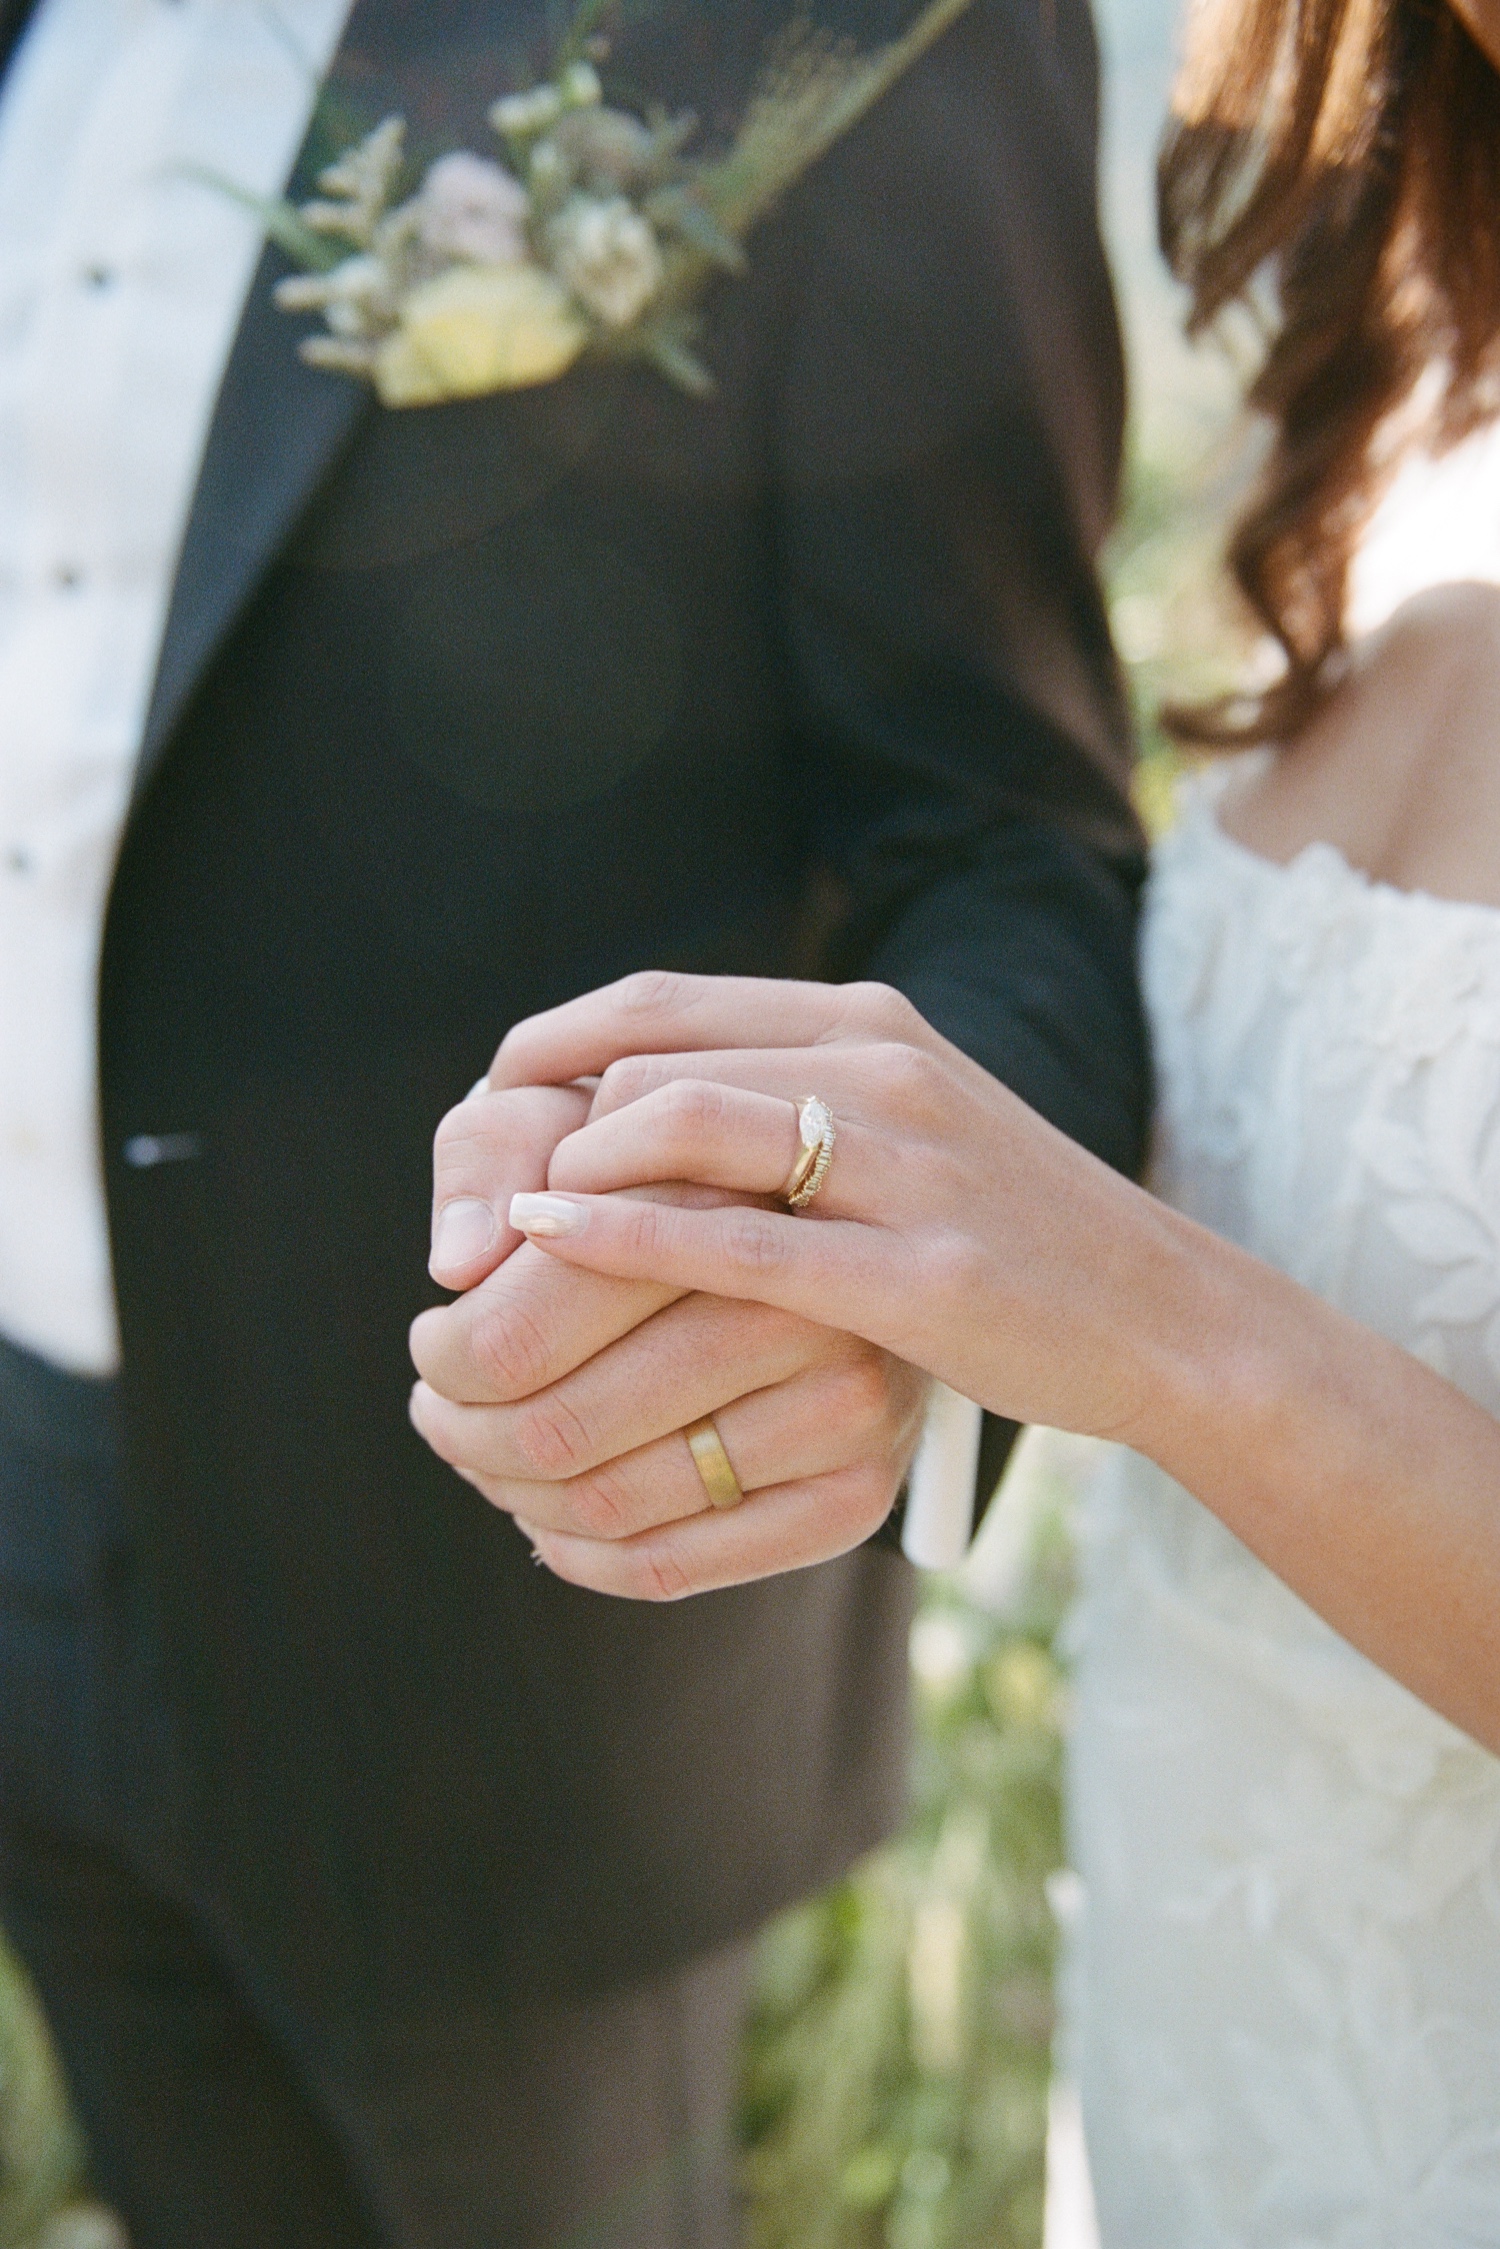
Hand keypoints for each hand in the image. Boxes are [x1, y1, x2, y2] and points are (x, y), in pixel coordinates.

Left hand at [410, 1074, 930, 1598]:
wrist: (849, 1226)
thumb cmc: (660, 1161)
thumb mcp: (571, 1107)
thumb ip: (496, 1151)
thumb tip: (458, 1264)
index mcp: (731, 1192)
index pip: (525, 1322)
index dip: (450, 1351)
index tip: (437, 1338)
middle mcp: (807, 1302)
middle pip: (558, 1424)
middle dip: (465, 1431)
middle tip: (440, 1405)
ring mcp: (847, 1406)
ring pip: (607, 1500)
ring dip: (510, 1493)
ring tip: (484, 1451)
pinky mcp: (858, 1495)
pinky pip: (674, 1566)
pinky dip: (578, 1554)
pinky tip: (545, 1515)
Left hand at [491, 970, 1184, 1446]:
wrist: (1164, 1314)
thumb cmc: (1009, 1231)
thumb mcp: (905, 1131)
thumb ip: (788, 1101)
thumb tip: (636, 1111)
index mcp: (867, 1024)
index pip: (661, 1002)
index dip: (551, 1046)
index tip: (489, 1103)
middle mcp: (883, 1067)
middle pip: (653, 1058)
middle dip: (542, 1122)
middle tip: (479, 1195)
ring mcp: (907, 1166)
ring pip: (687, 1126)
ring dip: (574, 1172)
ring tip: (510, 1228)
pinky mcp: (921, 1273)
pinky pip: (741, 1242)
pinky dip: (629, 1240)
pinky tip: (558, 1252)